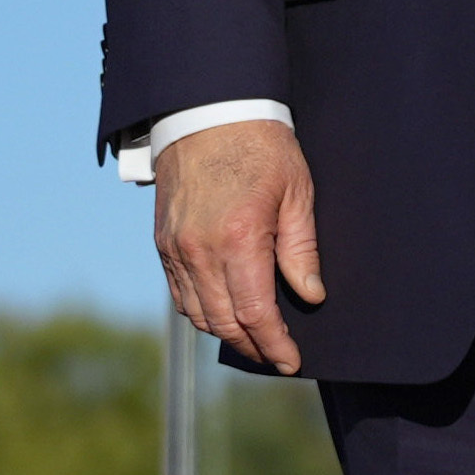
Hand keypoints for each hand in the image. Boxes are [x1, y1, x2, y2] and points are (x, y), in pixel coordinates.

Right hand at [153, 120, 323, 373]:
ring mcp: (176, 249)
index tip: (290, 361)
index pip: (256, 312)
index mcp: (239, 239)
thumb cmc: (262, 148)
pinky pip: (179, 294)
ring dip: (226, 332)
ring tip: (255, 338)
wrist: (208, 113)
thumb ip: (301, 249)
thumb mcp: (297, 192)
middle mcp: (201, 251)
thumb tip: (310, 296)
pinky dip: (201, 311)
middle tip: (276, 356)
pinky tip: (224, 311)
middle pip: (224, 321)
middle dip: (253, 345)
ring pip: (197, 313)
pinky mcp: (163, 244)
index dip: (274, 343)